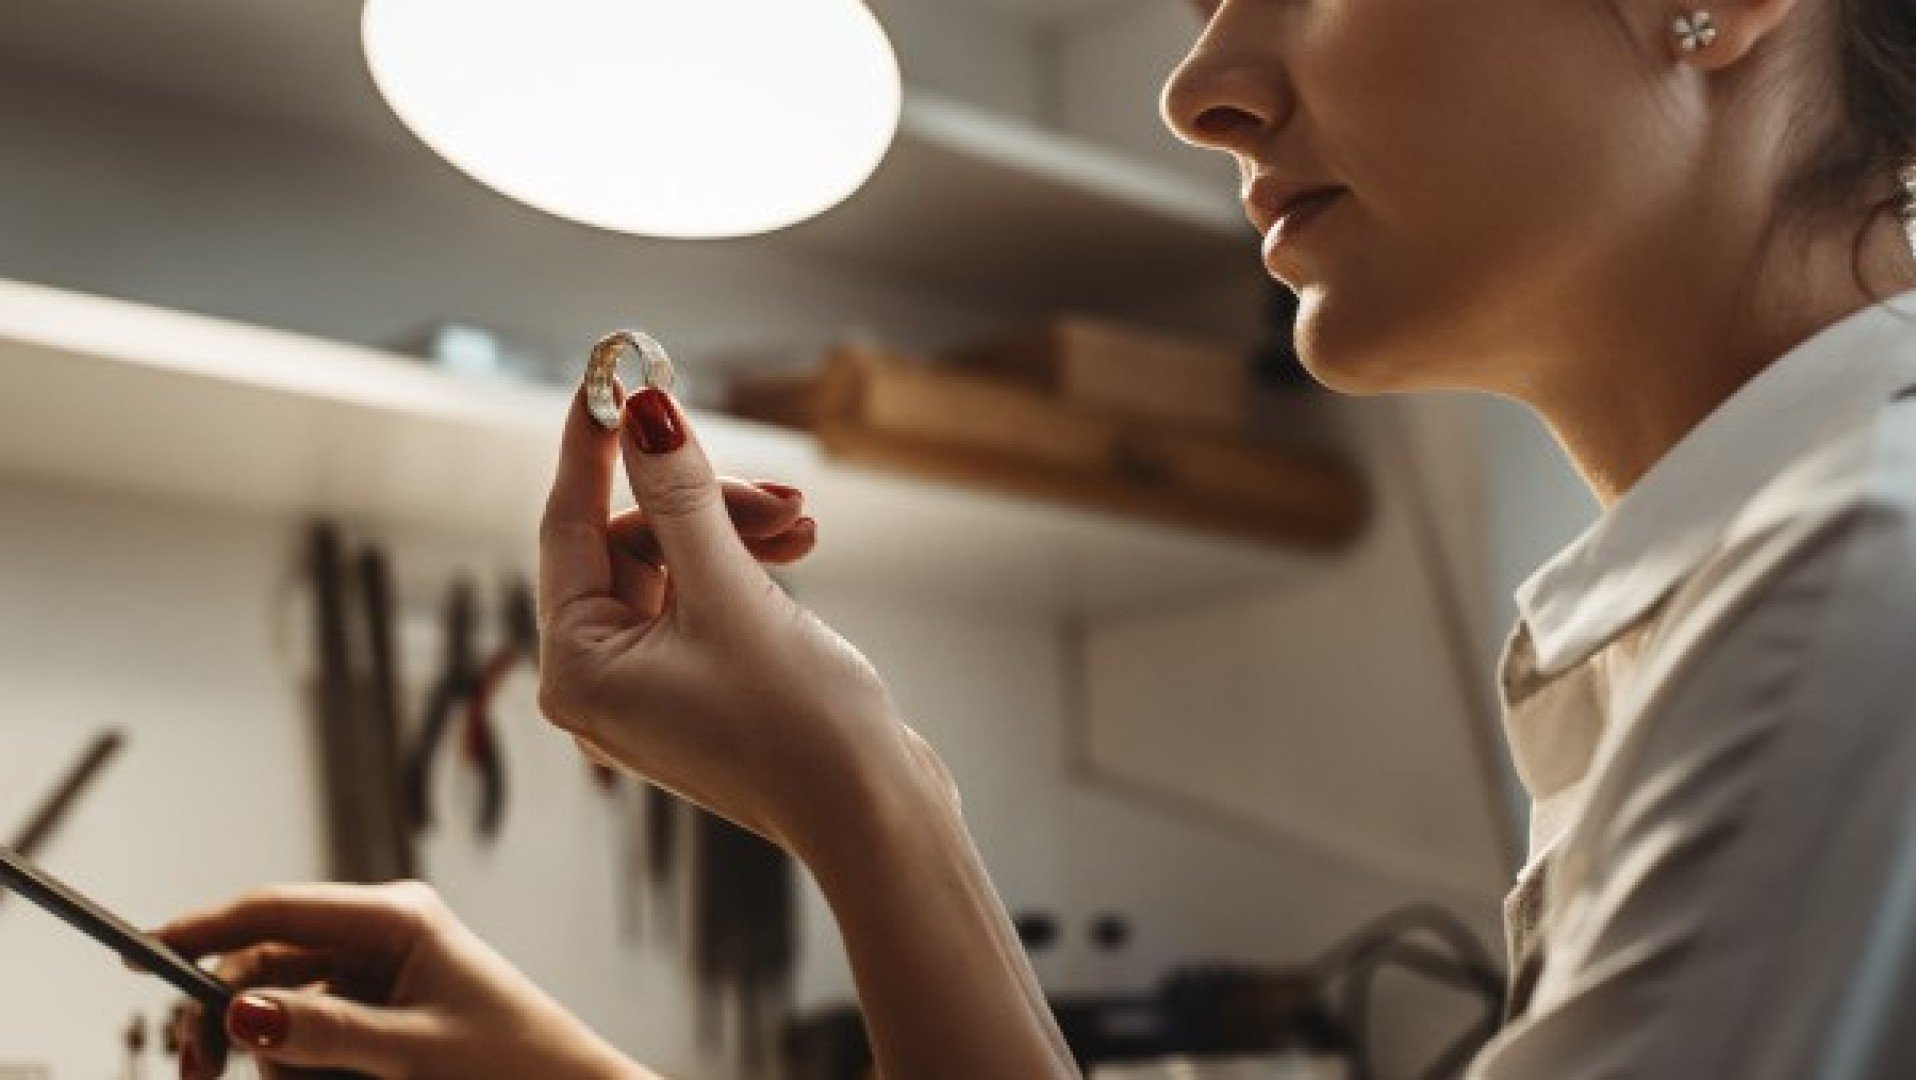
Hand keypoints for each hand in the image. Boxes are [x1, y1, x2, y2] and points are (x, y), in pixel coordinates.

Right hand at [156, 881, 641, 1079]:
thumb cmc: (515, 1063)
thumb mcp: (410, 1052)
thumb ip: (323, 1033)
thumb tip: (240, 1012)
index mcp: (397, 916)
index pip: (274, 909)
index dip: (201, 930)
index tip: (138, 955)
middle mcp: (383, 934)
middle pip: (266, 962)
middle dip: (231, 1017)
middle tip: (199, 1071)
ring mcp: (382, 974)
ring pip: (283, 1009)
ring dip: (279, 1055)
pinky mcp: (384, 1014)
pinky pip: (314, 1035)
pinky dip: (306, 1066)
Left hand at [537, 381, 945, 851]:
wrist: (874, 813)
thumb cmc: (799, 725)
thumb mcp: (732, 592)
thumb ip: (683, 497)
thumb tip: (645, 411)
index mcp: (578, 669)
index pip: (566, 526)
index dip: (594, 446)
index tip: (612, 378)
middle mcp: (600, 684)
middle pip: (632, 545)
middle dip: (704, 506)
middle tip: (780, 496)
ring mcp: (650, 692)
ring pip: (676, 567)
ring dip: (737, 533)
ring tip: (804, 528)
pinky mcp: (700, 692)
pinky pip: (703, 601)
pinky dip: (746, 569)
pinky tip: (799, 554)